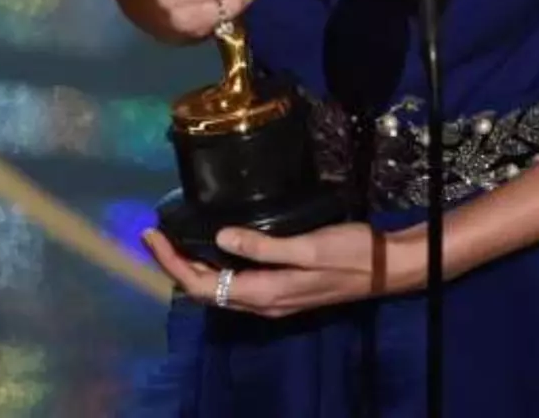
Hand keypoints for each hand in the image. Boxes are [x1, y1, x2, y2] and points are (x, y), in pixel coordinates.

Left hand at [141, 222, 406, 318]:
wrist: (387, 269)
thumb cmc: (351, 254)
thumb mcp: (307, 247)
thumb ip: (264, 246)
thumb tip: (220, 237)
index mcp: (263, 293)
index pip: (201, 284)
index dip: (171, 262)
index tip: (151, 235)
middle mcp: (262, 303)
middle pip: (203, 290)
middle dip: (174, 264)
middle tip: (153, 234)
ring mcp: (272, 299)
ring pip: (217, 289)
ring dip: (192, 266)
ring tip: (174, 238)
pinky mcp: (281, 289)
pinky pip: (235, 283)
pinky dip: (214, 266)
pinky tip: (213, 245)